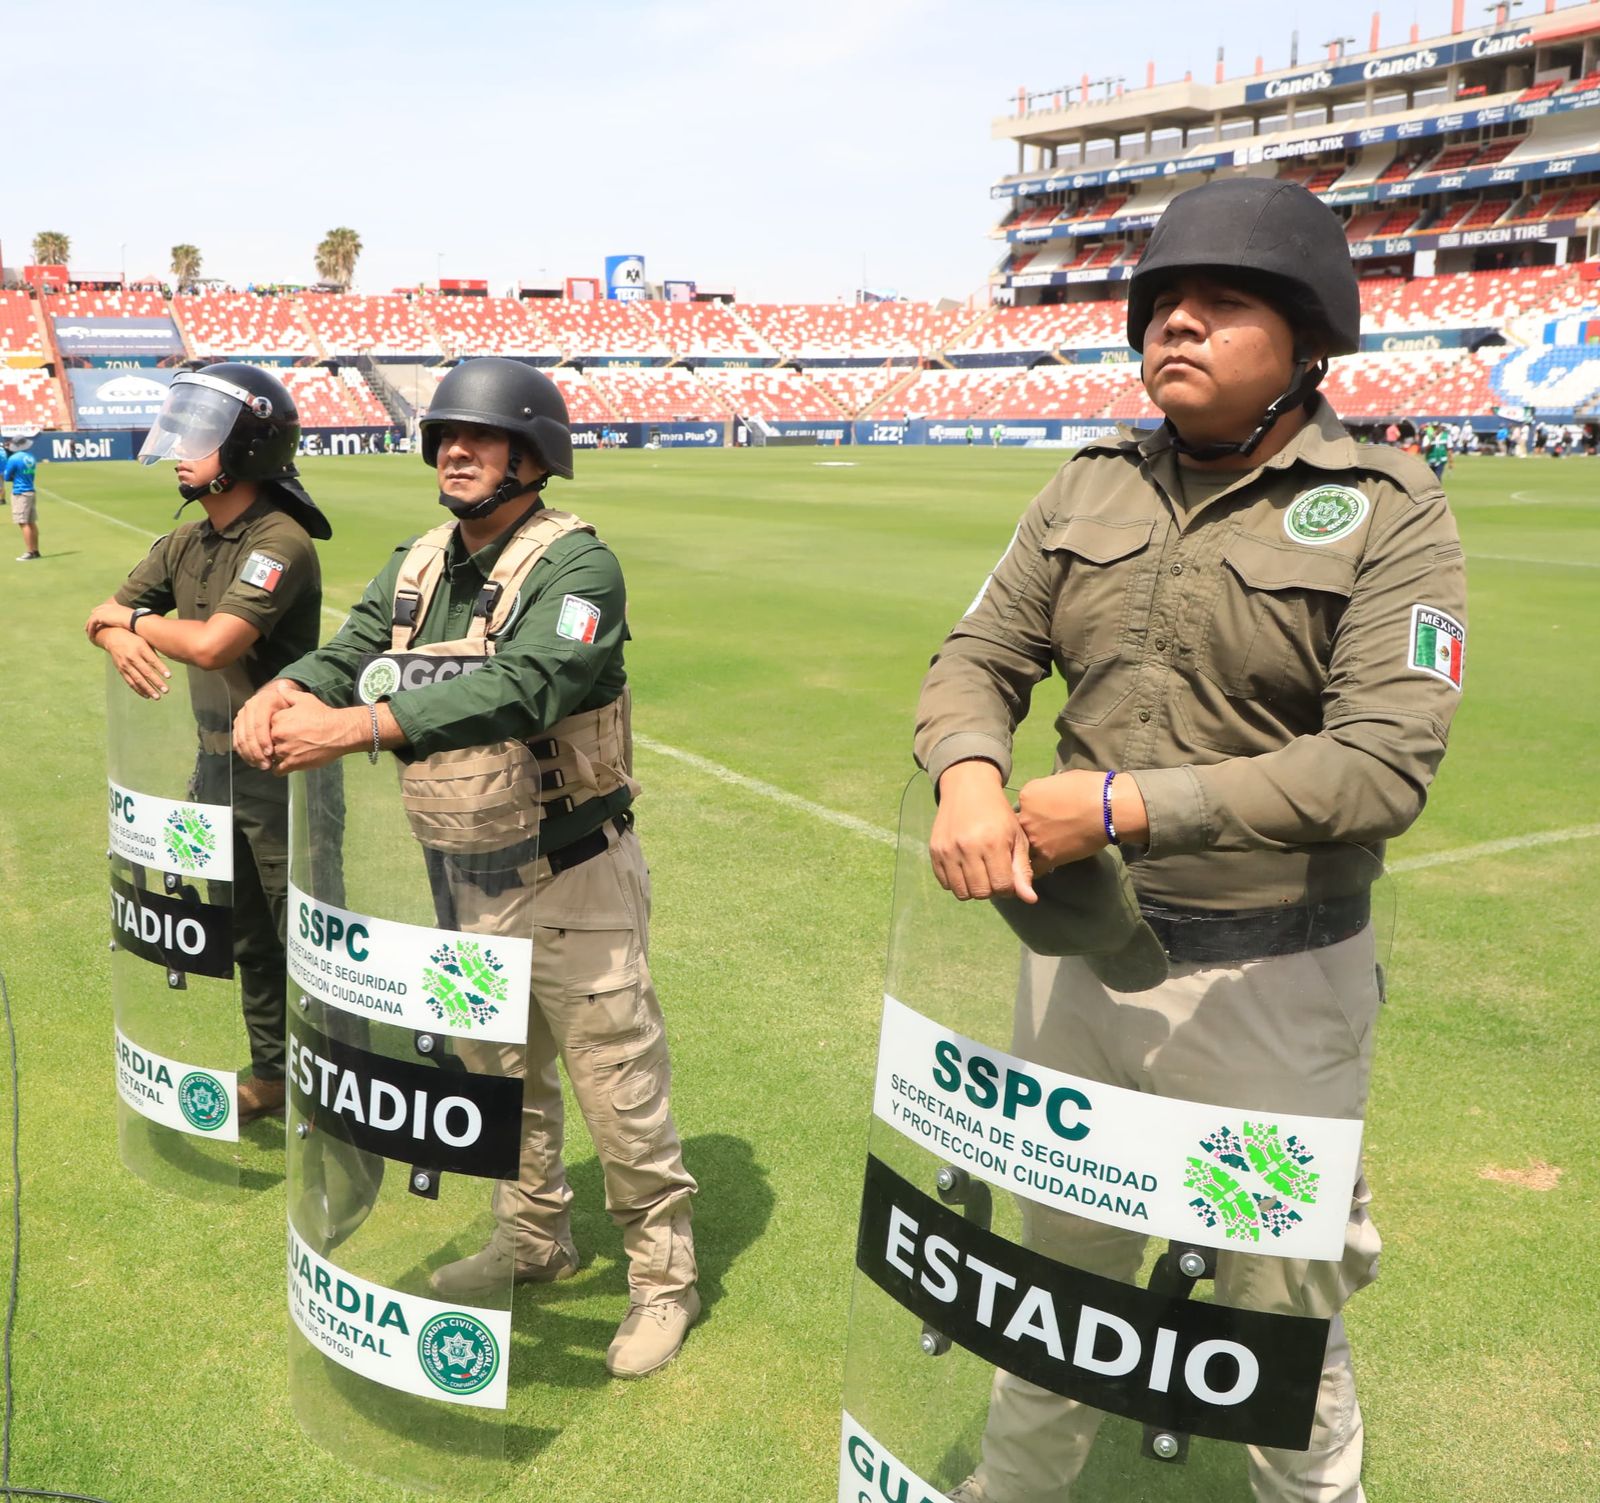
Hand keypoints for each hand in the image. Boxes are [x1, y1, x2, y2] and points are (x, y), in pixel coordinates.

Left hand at [84, 601, 132, 642]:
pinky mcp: (99, 617)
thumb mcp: (133, 620)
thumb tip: (135, 627)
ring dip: (89, 625)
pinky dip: (90, 630)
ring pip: (92, 618)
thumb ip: (130, 621)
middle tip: (89, 625)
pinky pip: (91, 623)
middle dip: (93, 618)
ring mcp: (103, 611)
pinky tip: (91, 636)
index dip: (100, 612)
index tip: (98, 618)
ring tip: (88, 632)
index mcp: (116, 606)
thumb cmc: (138, 622)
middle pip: (96, 611)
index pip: (105, 607)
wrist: (135, 620)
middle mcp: (108, 607)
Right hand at [100, 628, 169, 699]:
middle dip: (156, 682)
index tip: (169, 676)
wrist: (112, 637)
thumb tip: (166, 663)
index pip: (152, 660)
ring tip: (157, 697)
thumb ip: (153, 652)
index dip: (161, 668)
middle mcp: (132, 657)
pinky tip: (147, 695)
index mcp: (140, 648)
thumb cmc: (134, 639)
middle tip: (166, 690)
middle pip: (146, 672)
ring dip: (148, 689)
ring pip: (138, 680)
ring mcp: (125, 665)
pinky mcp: (121, 670)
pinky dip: (139, 690)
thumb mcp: (144, 641)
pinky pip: (130, 682)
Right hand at [232, 679, 297, 768]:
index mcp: (262, 701)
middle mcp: (249, 707)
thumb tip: (283, 687)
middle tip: (266, 764)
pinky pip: (237, 742)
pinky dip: (245, 754)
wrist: (277, 703)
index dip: (263, 739)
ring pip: (241, 739)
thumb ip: (292, 696)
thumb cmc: (290, 707)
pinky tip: (254, 762)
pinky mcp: (238, 726)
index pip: (259, 723)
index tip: (271, 753)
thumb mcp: (295, 700)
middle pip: (248, 733)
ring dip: (250, 755)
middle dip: (256, 751)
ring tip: (262, 766)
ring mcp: (242, 717)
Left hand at [262, 690, 361, 773]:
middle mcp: (278, 736)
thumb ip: (289, 693)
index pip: (264, 727)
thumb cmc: (323, 715)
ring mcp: (284, 751)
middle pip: (267, 743)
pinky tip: (287, 765)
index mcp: (277, 719)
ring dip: (276, 757)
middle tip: (284, 743)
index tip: (280, 731)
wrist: (339, 732)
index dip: (271, 729)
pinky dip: (280, 769)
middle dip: (272, 743)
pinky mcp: (293, 764)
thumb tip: (279, 685)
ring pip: (271, 757)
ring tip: (287, 754)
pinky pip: (277, 770)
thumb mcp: (305, 700)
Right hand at [929, 760, 1035, 903]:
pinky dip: (957, 882)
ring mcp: (948, 850)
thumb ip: (1023, 870)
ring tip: (979, 871)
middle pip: (981, 893)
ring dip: (973, 888)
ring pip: (961, 892)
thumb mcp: (1016, 837)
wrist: (968, 789)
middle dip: (991, 889)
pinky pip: (945, 884)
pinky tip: (965, 867)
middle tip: (994, 873)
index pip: (1001, 887)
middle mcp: (968, 848)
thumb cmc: (998, 814)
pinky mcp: (934, 851)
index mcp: (993, 843)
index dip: (1008, 888)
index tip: (1008, 876)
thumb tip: (1030, 900)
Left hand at [1017, 770, 1148, 873]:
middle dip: (1033, 827)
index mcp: (1027, 795)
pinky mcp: (1047, 856)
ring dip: (1035, 847)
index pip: (1023, 805)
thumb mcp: (1060, 779)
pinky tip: (1044, 864)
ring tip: (1050, 846)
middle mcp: (1025, 817)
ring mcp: (1034, 838)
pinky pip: (1035, 867)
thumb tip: (1048, 799)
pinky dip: (1038, 867)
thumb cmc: (1089, 788)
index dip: (1035, 810)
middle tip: (1051, 829)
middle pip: (1022, 826)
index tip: (1048, 812)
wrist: (1108, 808)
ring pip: (1026, 846)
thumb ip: (1047, 791)